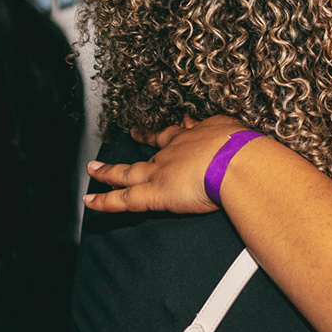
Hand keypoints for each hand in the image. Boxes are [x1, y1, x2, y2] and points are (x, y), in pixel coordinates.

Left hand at [83, 116, 255, 214]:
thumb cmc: (241, 147)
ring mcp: (159, 173)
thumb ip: (223, 129)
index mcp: (191, 139)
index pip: (169, 136)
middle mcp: (170, 154)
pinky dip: (105, 202)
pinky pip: (124, 200)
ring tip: (92, 172)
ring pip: (125, 174)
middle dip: (126, 155)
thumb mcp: (231, 128)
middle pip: (143, 154)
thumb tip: (221, 129)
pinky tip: (90, 203)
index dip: (158, 136)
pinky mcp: (154, 193)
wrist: (236, 160)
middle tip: (116, 152)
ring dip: (107, 173)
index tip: (149, 133)